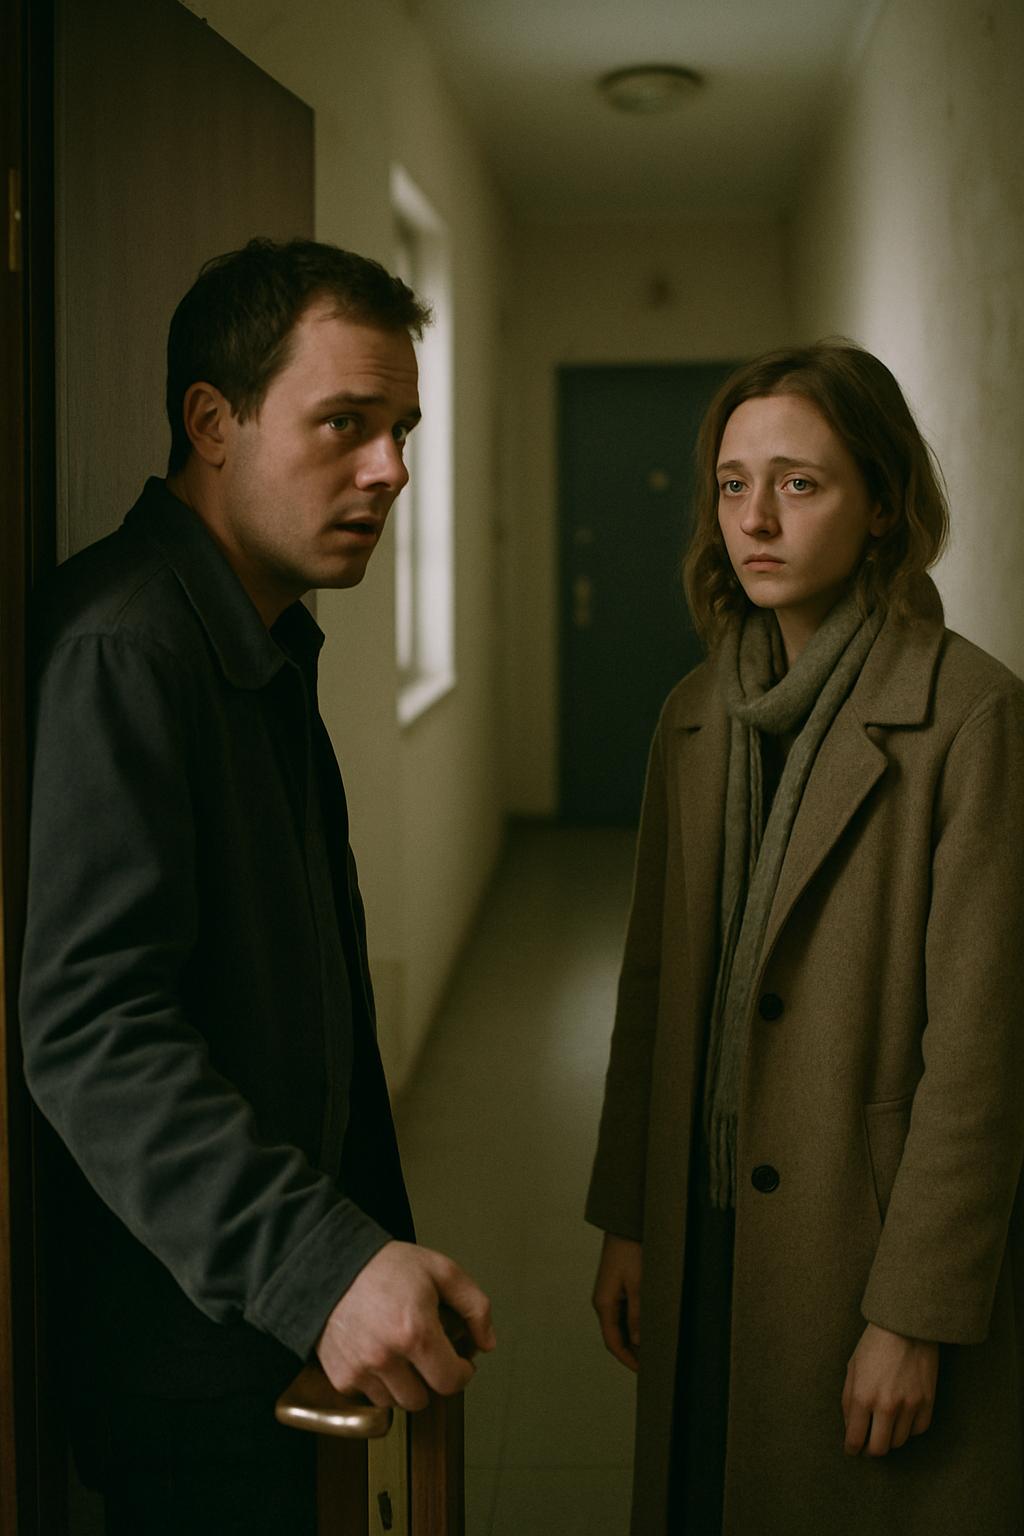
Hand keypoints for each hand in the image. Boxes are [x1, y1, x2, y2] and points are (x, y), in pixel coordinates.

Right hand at [315, 1241, 494, 1411]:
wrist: (333, 1263)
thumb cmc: (386, 1266)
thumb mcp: (441, 1271)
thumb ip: (474, 1305)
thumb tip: (486, 1342)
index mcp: (415, 1332)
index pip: (450, 1382)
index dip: (462, 1373)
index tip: (460, 1362)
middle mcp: (386, 1357)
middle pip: (422, 1399)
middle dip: (430, 1379)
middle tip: (427, 1353)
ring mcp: (361, 1370)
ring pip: (395, 1402)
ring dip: (402, 1384)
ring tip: (400, 1351)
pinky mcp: (340, 1376)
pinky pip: (367, 1396)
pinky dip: (376, 1382)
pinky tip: (377, 1353)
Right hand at [592, 1232, 641, 1371]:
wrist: (625, 1226)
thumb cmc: (631, 1252)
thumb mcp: (638, 1285)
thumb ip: (637, 1314)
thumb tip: (637, 1341)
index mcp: (604, 1303)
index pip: (612, 1342)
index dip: (627, 1359)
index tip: (642, 1372)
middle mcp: (603, 1302)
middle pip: (615, 1336)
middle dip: (631, 1352)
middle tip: (652, 1365)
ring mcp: (609, 1295)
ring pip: (620, 1326)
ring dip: (634, 1339)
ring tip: (654, 1351)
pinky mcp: (617, 1288)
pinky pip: (624, 1314)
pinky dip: (635, 1325)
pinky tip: (649, 1329)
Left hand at [842, 1322, 938, 1455]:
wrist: (906, 1326)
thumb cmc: (874, 1344)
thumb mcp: (852, 1367)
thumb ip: (848, 1400)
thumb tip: (850, 1426)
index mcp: (862, 1396)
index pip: (855, 1438)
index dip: (852, 1448)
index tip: (852, 1450)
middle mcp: (886, 1406)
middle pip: (878, 1449)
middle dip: (870, 1450)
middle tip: (868, 1445)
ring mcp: (909, 1406)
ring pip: (899, 1442)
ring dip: (889, 1439)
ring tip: (884, 1428)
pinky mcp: (927, 1403)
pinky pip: (918, 1430)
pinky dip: (909, 1429)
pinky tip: (903, 1418)